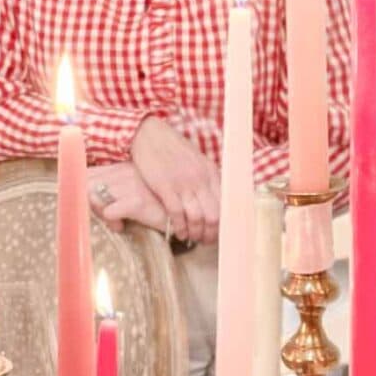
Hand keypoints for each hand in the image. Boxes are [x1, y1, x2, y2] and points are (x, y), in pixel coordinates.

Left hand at [87, 162, 167, 234]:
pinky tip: (121, 226)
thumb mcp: (135, 190)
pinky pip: (108, 211)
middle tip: (101, 216)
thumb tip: (92, 201)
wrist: (185, 211)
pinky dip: (111, 222)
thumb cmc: (158, 203)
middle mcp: (124, 172)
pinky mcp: (137, 201)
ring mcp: (130, 185)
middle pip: (86, 183)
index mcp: (122, 168)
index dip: (81, 190)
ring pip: (93, 196)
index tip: (89, 206)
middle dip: (87, 203)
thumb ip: (115, 189)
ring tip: (112, 222)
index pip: (88, 172)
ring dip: (98, 213)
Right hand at [129, 116, 220, 244]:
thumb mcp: (198, 161)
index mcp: (211, 173)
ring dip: (196, 233)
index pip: (226, 205)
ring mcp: (183, 184)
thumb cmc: (173, 149)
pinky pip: (177, 214)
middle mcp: (201, 179)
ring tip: (192, 239)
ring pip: (197, 218)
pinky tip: (179, 233)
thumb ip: (208, 179)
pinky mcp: (165, 187)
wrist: (150, 135)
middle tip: (206, 241)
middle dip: (211, 233)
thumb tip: (217, 198)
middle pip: (214, 216)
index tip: (219, 232)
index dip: (224, 224)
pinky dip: (180, 228)